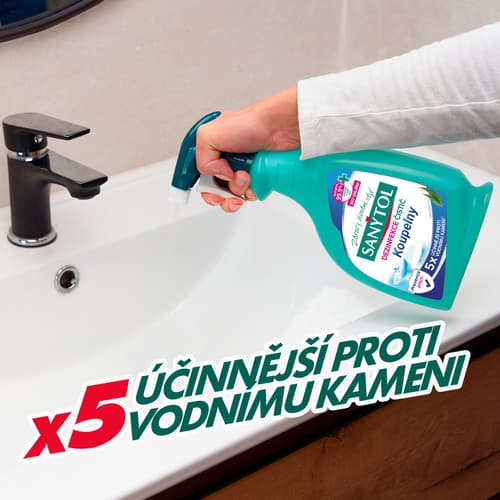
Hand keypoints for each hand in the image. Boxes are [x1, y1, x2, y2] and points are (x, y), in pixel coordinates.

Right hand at [195, 86, 299, 211]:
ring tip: (245, 175)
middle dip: (219, 194)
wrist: (280, 127)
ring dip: (237, 190)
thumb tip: (215, 177)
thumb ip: (201, 159)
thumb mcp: (209, 134)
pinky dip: (252, 191)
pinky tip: (255, 179)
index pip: (199, 176)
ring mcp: (242, 171)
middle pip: (214, 191)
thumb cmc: (250, 123)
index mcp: (211, 151)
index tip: (208, 191)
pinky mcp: (258, 178)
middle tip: (226, 186)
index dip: (202, 187)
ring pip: (233, 195)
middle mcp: (225, 161)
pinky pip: (250, 195)